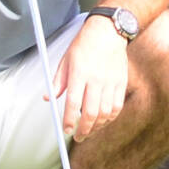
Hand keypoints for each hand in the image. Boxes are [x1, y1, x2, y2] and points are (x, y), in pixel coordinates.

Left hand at [52, 17, 128, 141]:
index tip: (65, 130)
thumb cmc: (84, 45)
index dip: (68, 120)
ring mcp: (110, 82)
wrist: (108, 31)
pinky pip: (116, 106)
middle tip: (78, 137)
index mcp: (79, 73)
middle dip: (83, 129)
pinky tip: (103, 121)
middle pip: (90, 112)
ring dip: (96, 127)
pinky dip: (109, 118)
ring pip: (104, 113)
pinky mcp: (121, 82)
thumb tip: (48, 99)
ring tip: (89, 131)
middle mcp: (96, 79)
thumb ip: (58, 82)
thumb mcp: (66, 60)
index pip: (72, 103)